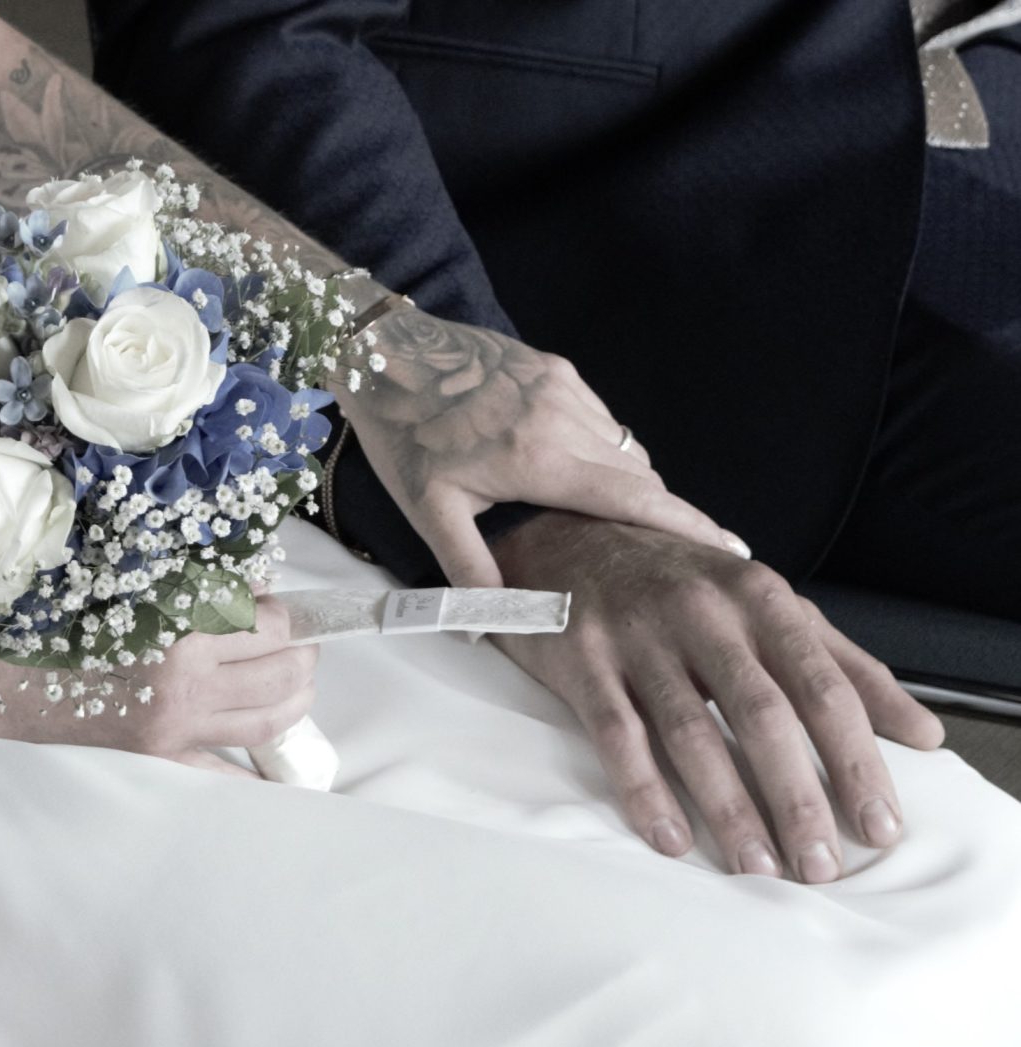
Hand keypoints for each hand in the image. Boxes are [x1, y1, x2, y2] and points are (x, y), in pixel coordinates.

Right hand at [0, 596, 318, 775]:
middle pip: (285, 673)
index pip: (271, 624)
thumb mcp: (130, 585)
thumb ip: (198, 583)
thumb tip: (258, 588)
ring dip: (297, 699)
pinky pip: (224, 775)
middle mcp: (185, 687)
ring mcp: (174, 731)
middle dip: (304, 653)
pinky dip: (257, 772)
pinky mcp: (159, 760)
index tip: (280, 608)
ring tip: (296, 681)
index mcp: (179, 633)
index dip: (286, 613)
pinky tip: (275, 763)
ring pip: (270, 722)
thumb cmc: (57, 621)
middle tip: (301, 642)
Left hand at [333, 308, 747, 586]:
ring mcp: (562, 386)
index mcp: (539, 457)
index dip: (686, 527)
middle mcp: (563, 416)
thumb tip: (494, 624)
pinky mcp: (555, 369)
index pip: (635, 499)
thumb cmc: (403, 435)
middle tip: (682, 554)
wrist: (384, 355)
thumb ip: (470, 567)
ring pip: (622, 448)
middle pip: (640, 477)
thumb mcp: (428, 511)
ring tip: (626, 526)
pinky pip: (600, 420)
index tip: (730, 549)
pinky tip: (581, 477)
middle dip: (664, 516)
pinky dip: (604, 453)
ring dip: (630, 486)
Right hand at [491, 512, 945, 881]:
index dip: (856, 761)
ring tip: (757, 867)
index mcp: (761, 599)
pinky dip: (644, 790)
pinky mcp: (582, 659)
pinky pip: (616, 734)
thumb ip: (846, 667)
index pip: (823, 688)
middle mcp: (702, 612)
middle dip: (796, 796)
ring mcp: (637, 635)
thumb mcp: (770, 607)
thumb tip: (923, 734)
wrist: (573, 538)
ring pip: (690, 731)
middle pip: (761, 714)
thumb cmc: (683, 584)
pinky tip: (671, 839)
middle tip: (820, 864)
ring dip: (727, 806)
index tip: (879, 827)